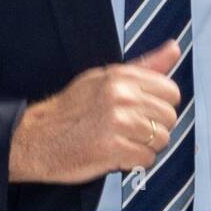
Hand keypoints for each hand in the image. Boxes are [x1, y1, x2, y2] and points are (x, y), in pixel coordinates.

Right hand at [8, 40, 181, 183]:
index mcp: (121, 77)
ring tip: (123, 142)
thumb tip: (174, 49)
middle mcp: (121, 95)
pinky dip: (134, 162)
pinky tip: (117, 155)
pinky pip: (146, 159)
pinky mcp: (111, 148)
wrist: (35, 138)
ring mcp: (116, 122)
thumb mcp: (106, 78)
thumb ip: (145, 67)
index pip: (170, 91)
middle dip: (154, 128)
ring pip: (160, 139)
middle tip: (131, 131)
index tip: (145, 112)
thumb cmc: (72, 109)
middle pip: (168, 117)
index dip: (161, 106)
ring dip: (145, 147)